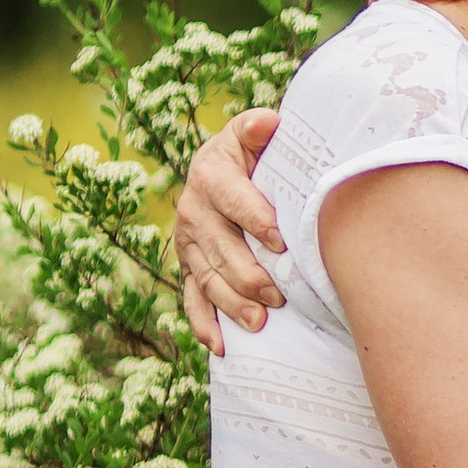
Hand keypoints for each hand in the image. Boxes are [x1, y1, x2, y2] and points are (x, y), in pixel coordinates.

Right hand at [175, 107, 286, 354]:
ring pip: (207, 278)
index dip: (256, 221)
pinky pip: (191, 298)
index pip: (234, 201)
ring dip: (230, 303)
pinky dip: (203, 324)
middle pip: (220, 249)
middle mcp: (193, 211)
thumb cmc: (250, 152)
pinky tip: (220, 346)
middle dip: (248, 274)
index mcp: (211, 176)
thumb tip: (270, 121)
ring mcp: (188, 243)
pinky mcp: (188, 266)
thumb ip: (259, 127)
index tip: (280, 242)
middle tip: (278, 295)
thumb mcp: (252, 133)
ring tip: (259, 322)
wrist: (220, 167)